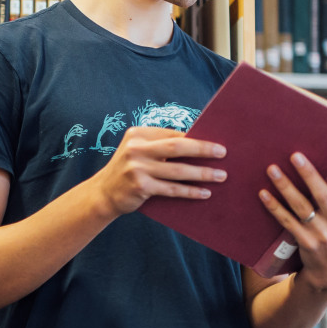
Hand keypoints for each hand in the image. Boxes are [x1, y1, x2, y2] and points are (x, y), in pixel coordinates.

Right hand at [90, 126, 228, 216]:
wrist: (103, 193)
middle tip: (223, 153)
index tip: (216, 143)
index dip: (196, 138)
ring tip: (220, 176)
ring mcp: (137, 168)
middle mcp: (136, 148)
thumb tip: (199, 146)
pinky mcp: (140, 186)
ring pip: (178, 171)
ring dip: (202, 173)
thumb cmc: (129, 170)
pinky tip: (204, 193)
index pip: (173, 134)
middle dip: (203, 149)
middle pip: (176, 147)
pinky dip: (190, 191)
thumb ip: (160, 147)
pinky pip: (172, 189)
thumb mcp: (139, 152)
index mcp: (138, 134)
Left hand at [257, 153, 326, 292]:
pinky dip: (274, 207)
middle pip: (322, 196)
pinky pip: (286, 221)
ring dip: (285, 187)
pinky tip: (262, 193)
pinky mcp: (303, 241)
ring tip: (272, 169)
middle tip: (295, 155)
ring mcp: (319, 233)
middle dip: (309, 175)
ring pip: (300, 207)